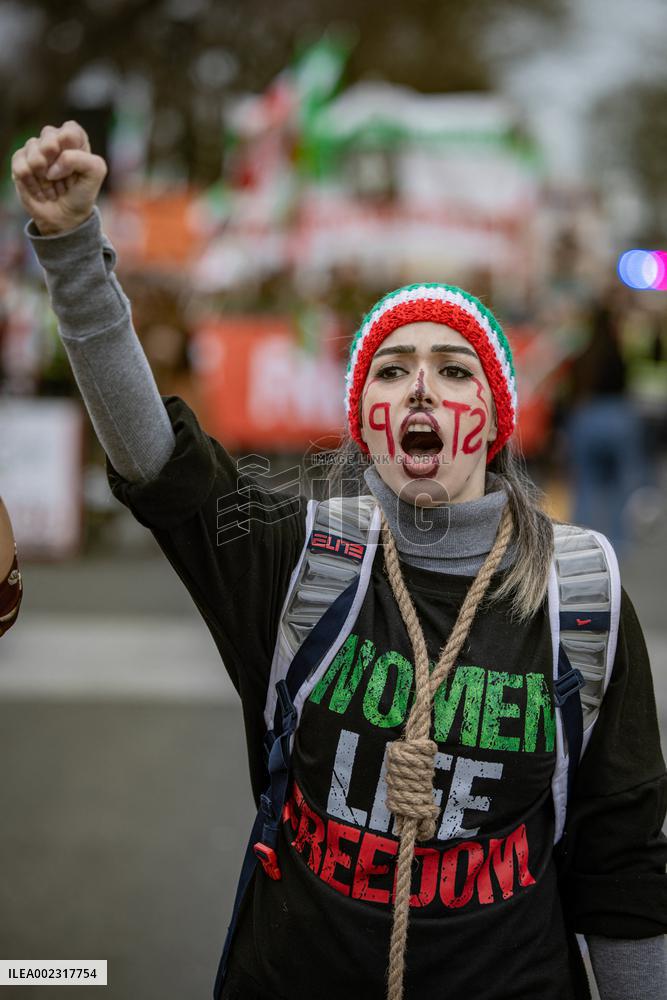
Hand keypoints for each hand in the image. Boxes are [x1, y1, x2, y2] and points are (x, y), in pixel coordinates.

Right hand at [11, 121, 107, 235]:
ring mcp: (35, 151)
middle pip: (48, 134)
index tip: (73, 164)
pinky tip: (40, 191)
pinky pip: (20, 165)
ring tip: (51, 186)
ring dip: (44, 174)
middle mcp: (54, 142)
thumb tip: (52, 166)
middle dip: (55, 158)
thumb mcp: (95, 173)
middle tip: (61, 177)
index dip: (70, 145)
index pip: (70, 129)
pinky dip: (32, 182)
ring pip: (32, 148)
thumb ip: (80, 159)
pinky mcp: (21, 163)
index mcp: (75, 140)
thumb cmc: (81, 194)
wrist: (66, 218)